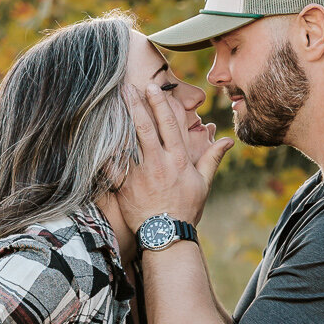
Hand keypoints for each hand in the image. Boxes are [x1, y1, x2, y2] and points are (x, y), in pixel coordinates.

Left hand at [117, 80, 232, 233]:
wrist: (167, 236)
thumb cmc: (186, 210)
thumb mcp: (203, 184)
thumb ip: (212, 159)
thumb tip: (227, 140)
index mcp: (178, 160)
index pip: (170, 125)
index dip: (161, 103)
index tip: (154, 87)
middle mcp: (159, 163)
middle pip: (145, 127)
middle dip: (136, 104)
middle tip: (127, 87)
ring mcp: (140, 174)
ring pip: (127, 141)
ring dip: (118, 121)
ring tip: (109, 103)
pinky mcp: (124, 186)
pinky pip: (111, 165)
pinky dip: (103, 150)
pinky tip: (95, 136)